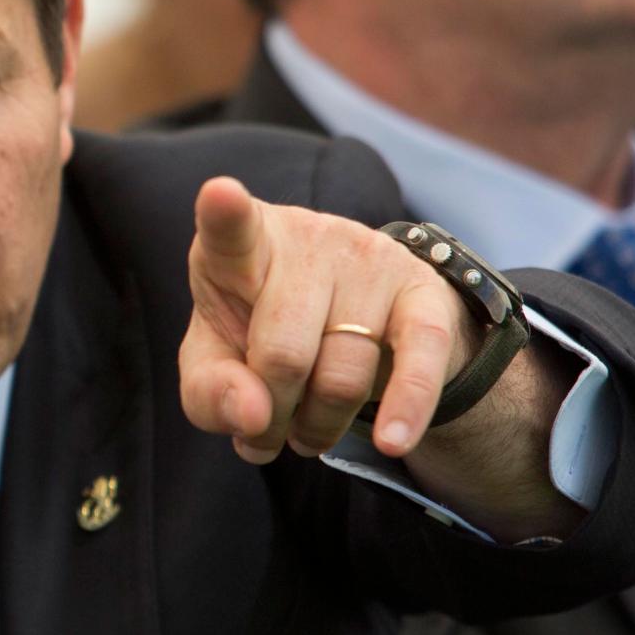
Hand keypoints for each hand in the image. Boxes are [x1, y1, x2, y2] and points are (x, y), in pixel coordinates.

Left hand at [180, 177, 480, 464]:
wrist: (356, 327)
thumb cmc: (264, 338)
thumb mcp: (217, 366)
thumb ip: (211, 393)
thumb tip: (253, 416)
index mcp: (241, 247)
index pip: (230, 228)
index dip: (223, 213)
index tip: (219, 193)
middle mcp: (306, 238)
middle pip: (283, 352)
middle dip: (272, 413)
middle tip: (266, 432)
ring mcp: (369, 258)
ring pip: (342, 372)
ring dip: (319, 425)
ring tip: (306, 433)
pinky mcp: (423, 290)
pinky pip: (418, 358)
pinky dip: (405, 409)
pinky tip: (391, 441)